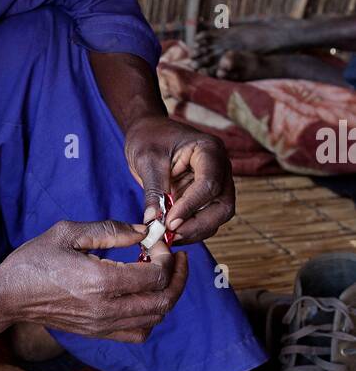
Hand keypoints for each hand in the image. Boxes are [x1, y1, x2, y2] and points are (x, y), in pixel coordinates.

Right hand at [0, 219, 187, 343]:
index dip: (166, 255)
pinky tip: (142, 296)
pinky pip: (138, 333)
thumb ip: (110, 230)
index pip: (156, 275)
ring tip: (158, 274)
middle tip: (174, 257)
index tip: (158, 241)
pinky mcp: (97, 333)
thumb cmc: (34, 261)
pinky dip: (150, 316)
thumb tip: (143, 232)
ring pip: (155, 318)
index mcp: (101, 281)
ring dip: (165, 295)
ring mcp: (102, 325)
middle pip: (163, 300)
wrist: (8, 296)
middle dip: (176, 276)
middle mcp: (106, 308)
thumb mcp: (69, 232)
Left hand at [124, 114, 234, 243]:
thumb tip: (155, 222)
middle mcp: (220, 168)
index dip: (190, 207)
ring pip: (217, 217)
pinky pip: (206, 219)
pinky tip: (170, 234)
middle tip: (170, 236)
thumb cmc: (149, 138)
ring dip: (194, 231)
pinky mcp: (206, 197)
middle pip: (223, 206)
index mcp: (210, 151)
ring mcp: (217, 184)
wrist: (149, 132)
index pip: (209, 184)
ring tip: (168, 237)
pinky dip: (191, 230)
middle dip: (197, 225)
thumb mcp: (147, 160)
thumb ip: (154, 190)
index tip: (169, 223)